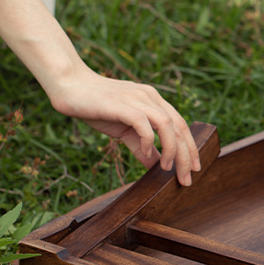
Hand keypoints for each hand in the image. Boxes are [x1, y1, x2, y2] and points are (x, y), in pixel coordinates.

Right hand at [0, 0, 200, 185]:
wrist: (70, 86)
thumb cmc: (97, 107)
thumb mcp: (124, 130)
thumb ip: (141, 146)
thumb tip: (156, 165)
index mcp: (153, 101)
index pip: (181, 125)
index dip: (190, 147)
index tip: (193, 169)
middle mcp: (149, 97)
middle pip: (179, 127)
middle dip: (185, 154)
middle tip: (186, 178)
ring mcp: (136, 98)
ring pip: (166, 124)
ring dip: (171, 149)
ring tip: (168, 169)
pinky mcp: (121, 103)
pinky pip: (143, 122)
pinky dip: (148, 139)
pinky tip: (146, 152)